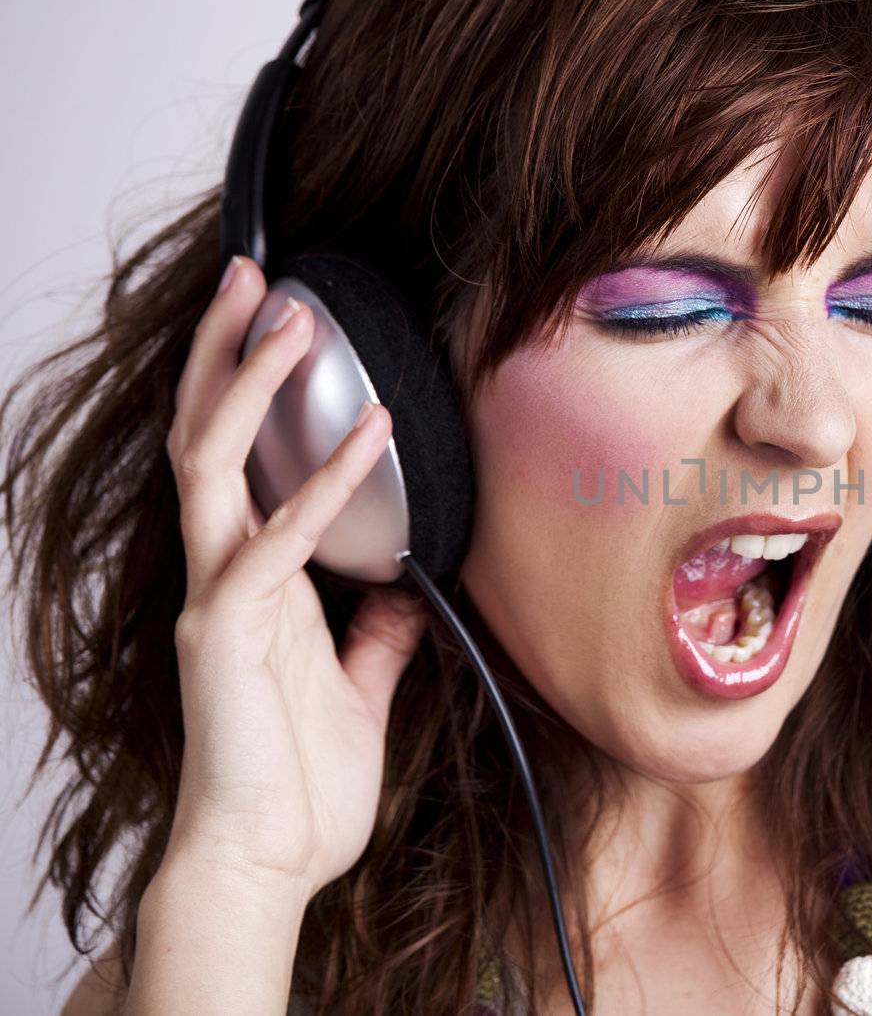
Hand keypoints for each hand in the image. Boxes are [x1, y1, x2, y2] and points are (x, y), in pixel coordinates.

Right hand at [163, 256, 427, 897]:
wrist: (268, 860)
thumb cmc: (301, 783)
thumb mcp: (356, 685)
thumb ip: (373, 632)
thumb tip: (402, 589)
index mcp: (250, 581)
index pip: (239, 462)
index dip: (251, 392)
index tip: (284, 328)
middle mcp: (220, 574)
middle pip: (204, 435)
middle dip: (226, 353)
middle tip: (257, 276)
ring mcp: (215, 597)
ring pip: (213, 462)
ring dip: (252, 385)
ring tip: (291, 315)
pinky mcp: (225, 633)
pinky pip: (275, 542)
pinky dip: (323, 485)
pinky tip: (368, 435)